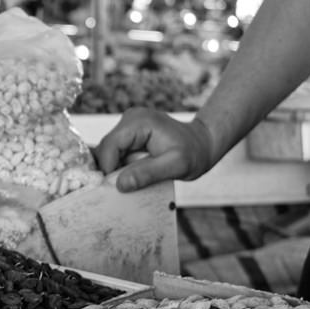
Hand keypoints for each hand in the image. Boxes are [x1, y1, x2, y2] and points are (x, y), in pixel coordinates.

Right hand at [90, 108, 218, 192]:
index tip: (114, 189)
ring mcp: (129, 125)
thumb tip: (120, 184)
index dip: (107, 168)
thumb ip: (148, 174)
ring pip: (109, 152)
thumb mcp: (176, 166)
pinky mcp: (130, 134)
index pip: (110, 145)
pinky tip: (133, 175)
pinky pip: (116, 153)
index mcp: (139, 121)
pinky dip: (121, 166)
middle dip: (111, 170)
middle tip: (123, 189)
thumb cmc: (194, 153)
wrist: (203, 144)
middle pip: (106, 149)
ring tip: (132, 182)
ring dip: (116, 169)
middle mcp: (130, 119)